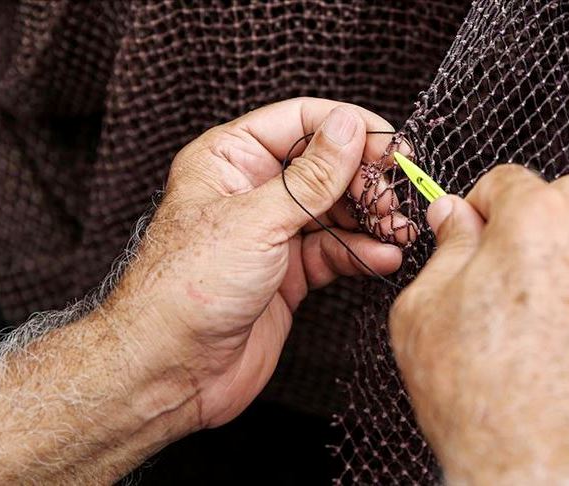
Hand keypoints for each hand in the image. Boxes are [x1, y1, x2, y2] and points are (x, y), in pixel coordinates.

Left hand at [110, 98, 408, 428]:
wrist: (171, 369)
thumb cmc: (188, 288)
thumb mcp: (257, 220)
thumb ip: (311, 176)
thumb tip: (349, 126)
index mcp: (231, 158)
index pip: (301, 120)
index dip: (348, 128)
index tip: (389, 148)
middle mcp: (254, 190)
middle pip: (325, 165)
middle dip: (364, 180)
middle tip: (391, 200)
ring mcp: (273, 232)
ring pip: (335, 209)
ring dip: (371, 218)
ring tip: (397, 230)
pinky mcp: (289, 272)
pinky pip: (335, 250)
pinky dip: (362, 252)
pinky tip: (384, 256)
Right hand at [389, 166, 568, 483]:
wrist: (536, 477)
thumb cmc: (474, 399)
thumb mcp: (423, 310)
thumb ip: (445, 248)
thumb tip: (454, 215)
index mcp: (536, 222)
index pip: (509, 179)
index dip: (482, 205)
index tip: (473, 230)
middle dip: (536, 220)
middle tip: (509, 270)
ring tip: (545, 317)